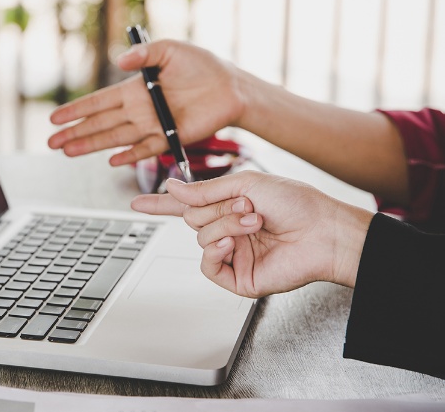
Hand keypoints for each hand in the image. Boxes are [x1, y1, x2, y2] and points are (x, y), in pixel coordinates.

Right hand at [47, 40, 245, 166]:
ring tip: (68, 152)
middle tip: (52, 142)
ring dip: (91, 145)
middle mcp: (140, 110)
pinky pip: (145, 149)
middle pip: (100, 123)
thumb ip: (144, 54)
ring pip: (115, 138)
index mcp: (136, 88)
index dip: (76, 110)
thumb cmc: (202, 65)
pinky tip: (111, 160)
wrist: (231, 86)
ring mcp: (153, 126)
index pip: (99, 102)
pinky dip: (128, 155)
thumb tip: (120, 61)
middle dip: (75, 133)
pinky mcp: (170, 138)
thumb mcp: (170, 50)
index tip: (55, 118)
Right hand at [131, 171, 373, 297]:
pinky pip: (207, 265)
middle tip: (246, 205)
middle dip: (216, 209)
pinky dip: (214, 250)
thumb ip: (204, 190)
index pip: (187, 207)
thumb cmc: (296, 203)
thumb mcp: (245, 183)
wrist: (323, 231)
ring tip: (254, 221)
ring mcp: (233, 254)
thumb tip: (172, 187)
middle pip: (192, 219)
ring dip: (225, 225)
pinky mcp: (238, 277)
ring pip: (199, 238)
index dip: (162, 204)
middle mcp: (228, 231)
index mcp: (229, 206)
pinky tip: (231, 243)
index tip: (137, 203)